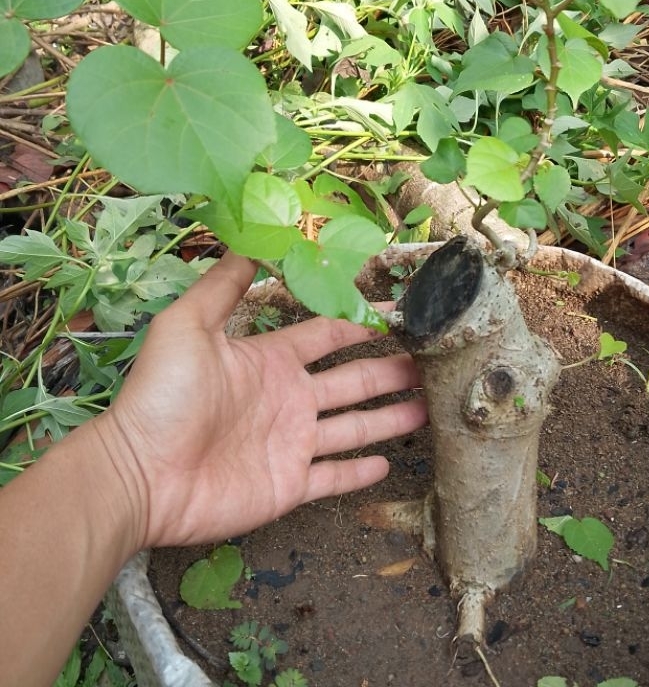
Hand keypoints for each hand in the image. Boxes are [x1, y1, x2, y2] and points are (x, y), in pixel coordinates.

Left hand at [99, 252, 426, 548]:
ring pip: (354, 427)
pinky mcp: (290, 486)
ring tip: (427, 407)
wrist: (141, 474)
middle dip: (390, 369)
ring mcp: (292, 444)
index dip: (360, 320)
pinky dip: (359, 472)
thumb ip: (222, 285)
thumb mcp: (187, 325)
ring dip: (389, 417)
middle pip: (352, 380)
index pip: (327, 335)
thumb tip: (248, 240)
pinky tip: (387, 464)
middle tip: (428, 359)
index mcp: (271, 361)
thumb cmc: (163, 397)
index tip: (396, 309)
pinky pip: (333, 477)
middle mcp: (288, 399)